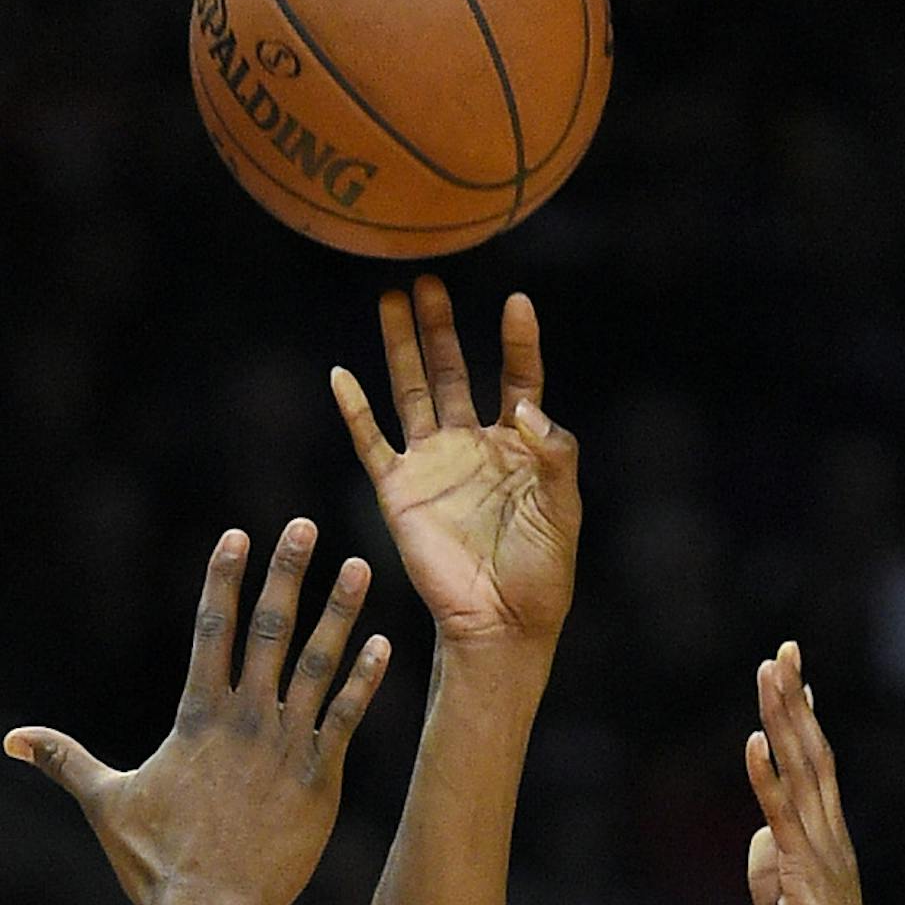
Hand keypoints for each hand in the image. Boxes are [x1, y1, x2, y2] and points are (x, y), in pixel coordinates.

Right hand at [6, 521, 388, 904]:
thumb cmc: (156, 863)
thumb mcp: (104, 804)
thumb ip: (64, 761)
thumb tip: (10, 741)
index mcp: (196, 716)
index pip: (210, 630)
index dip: (223, 579)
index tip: (237, 536)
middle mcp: (245, 718)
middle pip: (268, 630)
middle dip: (287, 574)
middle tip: (303, 525)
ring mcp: (286, 745)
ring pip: (317, 664)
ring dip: (339, 613)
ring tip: (359, 568)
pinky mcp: (320, 778)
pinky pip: (347, 718)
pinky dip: (366, 681)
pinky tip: (384, 644)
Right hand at [332, 277, 578, 648]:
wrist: (501, 622)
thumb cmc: (542, 571)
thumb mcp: (564, 507)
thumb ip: (554, 451)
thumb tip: (524, 405)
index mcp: (517, 445)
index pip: (517, 377)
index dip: (518, 341)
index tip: (517, 303)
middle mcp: (471, 445)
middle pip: (453, 371)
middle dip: (441, 328)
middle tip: (429, 281)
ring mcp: (432, 465)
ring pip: (410, 392)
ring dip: (400, 348)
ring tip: (391, 299)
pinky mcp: (399, 491)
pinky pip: (371, 442)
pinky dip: (354, 410)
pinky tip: (340, 374)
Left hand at [745, 646, 892, 904]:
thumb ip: (768, 877)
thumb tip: (760, 840)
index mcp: (823, 850)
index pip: (812, 773)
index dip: (801, 724)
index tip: (793, 680)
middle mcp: (829, 841)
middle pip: (811, 754)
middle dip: (796, 700)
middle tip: (784, 649)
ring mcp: (822, 855)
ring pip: (803, 770)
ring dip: (785, 719)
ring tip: (772, 669)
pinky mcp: (806, 876)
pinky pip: (785, 817)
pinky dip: (769, 778)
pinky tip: (756, 740)